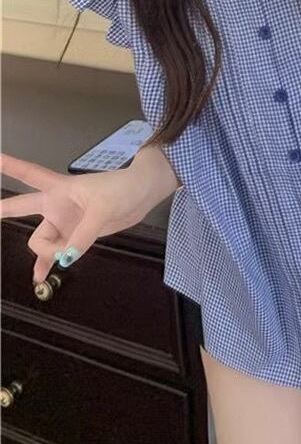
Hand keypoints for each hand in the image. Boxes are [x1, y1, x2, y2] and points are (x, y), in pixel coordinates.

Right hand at [0, 152, 168, 283]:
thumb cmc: (123, 188)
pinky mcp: (77, 234)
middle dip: (3, 209)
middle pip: (22, 208)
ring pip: (43, 240)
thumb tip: (67, 256)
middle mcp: (57, 205)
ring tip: (58, 259)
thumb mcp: (103, 209)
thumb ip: (84, 233)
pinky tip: (40, 277)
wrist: (144, 194)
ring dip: (45, 253)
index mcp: (60, 189)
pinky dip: (49, 263)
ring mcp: (66, 221)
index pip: (28, 174)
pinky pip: (58, 252)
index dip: (9, 166)